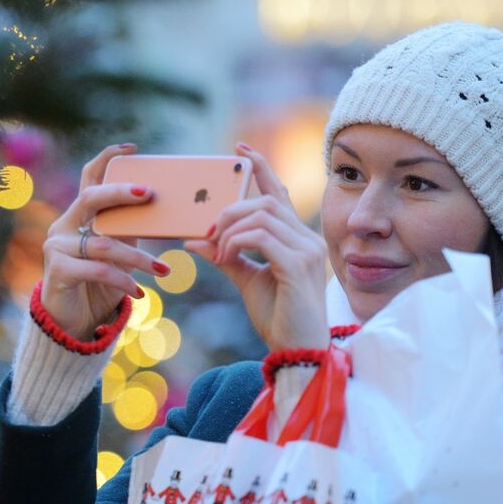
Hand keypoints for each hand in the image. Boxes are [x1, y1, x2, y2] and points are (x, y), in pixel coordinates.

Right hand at [41, 143, 168, 339]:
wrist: (71, 323)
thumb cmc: (97, 285)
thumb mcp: (117, 254)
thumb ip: (128, 232)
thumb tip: (163, 212)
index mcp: (79, 216)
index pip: (89, 178)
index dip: (107, 159)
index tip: (132, 148)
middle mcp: (63, 225)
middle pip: (91, 198)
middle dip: (121, 193)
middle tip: (149, 193)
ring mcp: (56, 247)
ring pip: (104, 243)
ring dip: (138, 257)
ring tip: (161, 270)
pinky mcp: (57, 271)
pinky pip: (98, 270)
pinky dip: (123, 281)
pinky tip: (138, 292)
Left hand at [182, 143, 328, 352]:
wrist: (297, 353)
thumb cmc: (279, 318)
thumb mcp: (247, 281)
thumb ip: (226, 257)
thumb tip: (195, 239)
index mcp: (298, 239)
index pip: (279, 193)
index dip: (261, 168)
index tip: (240, 151)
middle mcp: (307, 238)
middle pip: (264, 200)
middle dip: (230, 210)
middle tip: (209, 234)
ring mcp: (306, 250)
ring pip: (261, 214)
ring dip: (230, 229)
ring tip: (219, 252)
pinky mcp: (298, 265)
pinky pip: (260, 236)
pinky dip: (236, 242)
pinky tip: (227, 257)